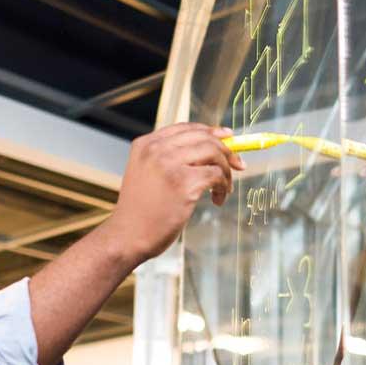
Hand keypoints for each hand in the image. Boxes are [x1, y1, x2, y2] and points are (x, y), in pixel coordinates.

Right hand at [103, 123, 244, 262]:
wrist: (127, 236)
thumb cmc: (140, 212)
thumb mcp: (146, 174)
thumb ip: (168, 160)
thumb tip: (208, 150)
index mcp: (146, 144)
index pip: (185, 128)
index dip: (210, 131)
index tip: (228, 138)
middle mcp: (156, 149)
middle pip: (203, 137)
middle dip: (226, 150)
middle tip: (238, 165)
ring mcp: (169, 164)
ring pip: (213, 153)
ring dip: (226, 171)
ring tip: (224, 189)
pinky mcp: (183, 183)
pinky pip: (216, 175)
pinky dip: (223, 187)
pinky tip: (217, 199)